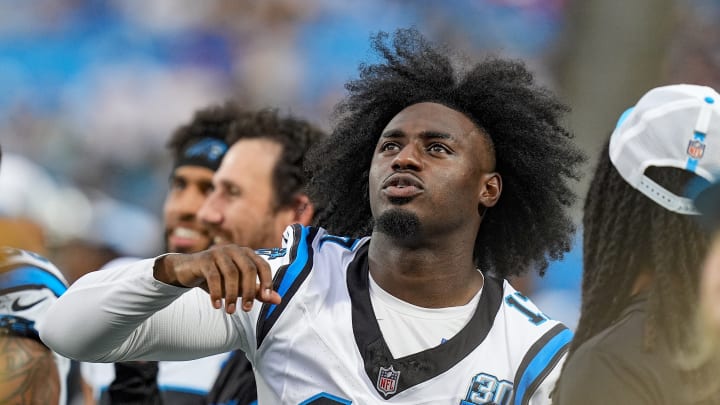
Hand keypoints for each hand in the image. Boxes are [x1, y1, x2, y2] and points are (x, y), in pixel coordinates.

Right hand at [152, 245, 280, 313]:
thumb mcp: (239, 286)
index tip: (267, 298)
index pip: (263, 265)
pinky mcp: (204, 259)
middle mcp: (235, 250)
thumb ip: (258, 291)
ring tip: (230, 311)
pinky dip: (216, 292)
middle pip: (248, 269)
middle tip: (246, 309)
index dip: (267, 281)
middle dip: (249, 291)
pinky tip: (217, 305)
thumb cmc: (219, 278)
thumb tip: (278, 300)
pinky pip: (213, 276)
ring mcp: (219, 252)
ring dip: (231, 295)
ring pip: (231, 273)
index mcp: (247, 254)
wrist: (188, 270)